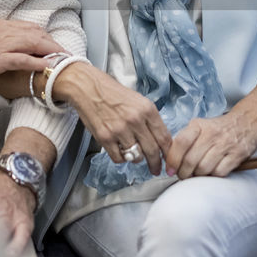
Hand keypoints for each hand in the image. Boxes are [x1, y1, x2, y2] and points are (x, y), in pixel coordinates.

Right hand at [0, 18, 65, 89]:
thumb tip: (0, 46)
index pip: (26, 27)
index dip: (43, 35)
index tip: (53, 43)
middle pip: (34, 33)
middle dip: (52, 42)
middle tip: (64, 53)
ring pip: (32, 43)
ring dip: (50, 51)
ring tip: (62, 60)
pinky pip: (21, 59)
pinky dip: (37, 63)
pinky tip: (47, 67)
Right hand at [54, 62, 171, 176]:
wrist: (88, 87)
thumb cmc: (112, 93)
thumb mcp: (138, 101)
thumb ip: (150, 120)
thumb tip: (160, 141)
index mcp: (147, 109)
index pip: (164, 137)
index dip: (168, 153)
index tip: (168, 160)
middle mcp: (135, 120)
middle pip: (152, 151)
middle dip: (155, 163)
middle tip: (155, 169)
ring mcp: (120, 130)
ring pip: (136, 157)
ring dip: (136, 158)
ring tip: (132, 152)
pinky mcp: (105, 138)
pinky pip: (119, 158)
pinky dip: (121, 158)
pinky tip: (119, 150)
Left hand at [168, 107, 256, 178]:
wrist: (247, 121)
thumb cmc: (219, 128)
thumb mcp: (199, 127)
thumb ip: (185, 140)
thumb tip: (169, 160)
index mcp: (198, 126)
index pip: (180, 143)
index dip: (172, 159)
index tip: (170, 169)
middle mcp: (211, 134)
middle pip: (191, 160)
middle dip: (183, 173)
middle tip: (183, 175)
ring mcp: (225, 144)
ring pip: (204, 168)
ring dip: (197, 176)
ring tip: (196, 174)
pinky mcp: (237, 155)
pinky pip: (219, 172)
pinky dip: (212, 176)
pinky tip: (211, 172)